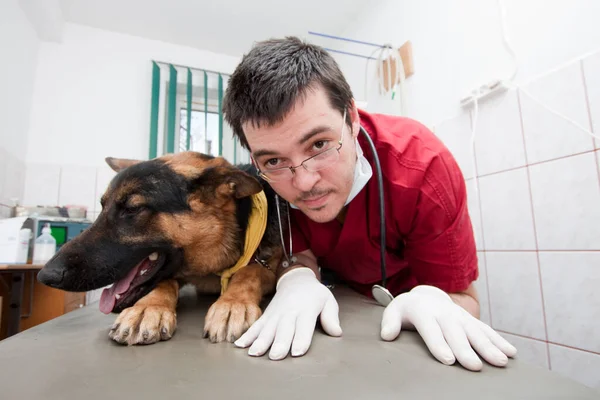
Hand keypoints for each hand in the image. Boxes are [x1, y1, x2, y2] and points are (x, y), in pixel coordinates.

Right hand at [234, 267, 341, 359]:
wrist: (296, 279)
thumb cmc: (314, 294)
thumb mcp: (327, 300)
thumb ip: (331, 316)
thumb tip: (336, 332)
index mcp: (306, 309)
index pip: (304, 326)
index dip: (301, 339)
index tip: (297, 352)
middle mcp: (289, 312)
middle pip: (284, 329)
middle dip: (279, 343)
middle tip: (275, 356)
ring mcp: (276, 313)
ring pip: (267, 329)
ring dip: (260, 341)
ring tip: (254, 353)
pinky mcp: (267, 315)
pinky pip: (256, 325)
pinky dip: (247, 335)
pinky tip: (239, 345)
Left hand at [380, 285, 516, 370]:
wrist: (426, 294)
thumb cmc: (408, 309)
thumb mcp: (394, 310)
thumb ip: (390, 322)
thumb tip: (387, 335)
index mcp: (424, 312)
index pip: (432, 330)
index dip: (439, 345)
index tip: (447, 360)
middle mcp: (445, 314)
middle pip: (456, 333)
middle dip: (466, 350)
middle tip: (475, 366)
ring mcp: (460, 316)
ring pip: (476, 332)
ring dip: (489, 347)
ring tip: (500, 362)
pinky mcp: (471, 320)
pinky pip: (487, 330)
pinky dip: (500, 341)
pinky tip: (511, 353)